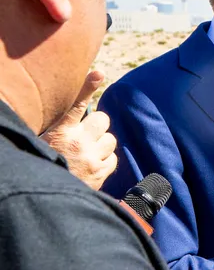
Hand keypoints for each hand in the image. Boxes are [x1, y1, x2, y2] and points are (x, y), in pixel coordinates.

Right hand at [40, 70, 115, 189]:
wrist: (48, 195)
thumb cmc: (44, 164)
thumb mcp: (44, 142)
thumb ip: (59, 129)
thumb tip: (73, 118)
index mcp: (60, 133)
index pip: (76, 105)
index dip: (87, 87)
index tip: (98, 73)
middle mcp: (79, 142)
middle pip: (103, 119)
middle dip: (97, 125)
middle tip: (87, 136)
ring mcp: (92, 157)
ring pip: (111, 139)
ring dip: (103, 144)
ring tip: (88, 153)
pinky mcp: (101, 172)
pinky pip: (113, 158)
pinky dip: (106, 160)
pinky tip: (93, 166)